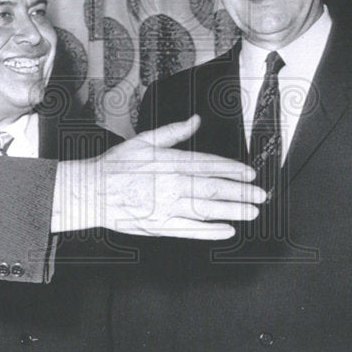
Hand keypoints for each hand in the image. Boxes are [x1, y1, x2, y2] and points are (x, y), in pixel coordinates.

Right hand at [52, 115, 264, 238]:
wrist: (91, 192)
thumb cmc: (115, 166)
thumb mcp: (144, 140)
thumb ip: (173, 132)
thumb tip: (195, 121)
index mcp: (169, 162)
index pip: (209, 165)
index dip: (233, 169)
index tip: (250, 174)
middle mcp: (171, 184)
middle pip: (214, 188)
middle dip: (241, 192)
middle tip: (260, 195)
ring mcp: (167, 207)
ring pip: (207, 209)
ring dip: (232, 211)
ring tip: (252, 212)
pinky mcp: (160, 225)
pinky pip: (191, 230)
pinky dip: (211, 231)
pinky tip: (226, 230)